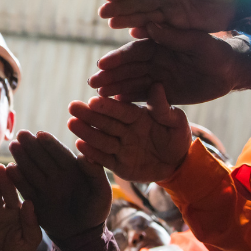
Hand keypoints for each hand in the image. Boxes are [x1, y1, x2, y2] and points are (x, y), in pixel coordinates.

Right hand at [6, 131, 110, 241]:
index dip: (50, 144)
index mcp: (72, 169)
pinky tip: (9, 170)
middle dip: (32, 146)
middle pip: (42, 158)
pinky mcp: (36, 201)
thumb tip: (84, 156)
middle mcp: (56, 175)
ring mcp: (45, 187)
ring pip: (32, 170)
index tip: (41, 134)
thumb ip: (95, 173)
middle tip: (21, 134)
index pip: (60, 154)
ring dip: (22, 158)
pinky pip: (25, 188)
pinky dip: (18, 180)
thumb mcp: (102, 192)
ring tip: (13, 146)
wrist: (83, 235)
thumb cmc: (95, 210)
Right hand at [68, 84, 191, 181]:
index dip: (107, 106)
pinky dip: (92, 153)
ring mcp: (120, 148)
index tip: (94, 100)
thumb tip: (157, 85)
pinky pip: (104, 159)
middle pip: (105, 122)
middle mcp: (125, 130)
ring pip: (101, 139)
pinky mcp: (118, 165)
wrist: (179, 165)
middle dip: (88, 115)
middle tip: (72, 107)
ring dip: (86, 131)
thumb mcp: (176, 121)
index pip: (120, 110)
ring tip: (71, 123)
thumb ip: (163, 107)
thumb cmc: (177, 138)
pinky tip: (80, 145)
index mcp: (137, 116)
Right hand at [87, 24, 250, 103]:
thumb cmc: (218, 52)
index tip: (102, 63)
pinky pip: (143, 96)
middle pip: (128, 68)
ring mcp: (158, 76)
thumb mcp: (198, 43)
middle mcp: (155, 59)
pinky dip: (129, 100)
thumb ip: (173, 37)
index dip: (118, 57)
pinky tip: (115, 104)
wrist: (233, 72)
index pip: (135, 50)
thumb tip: (149, 25)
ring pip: (132, 83)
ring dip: (115, 88)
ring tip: (98, 96)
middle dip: (110, 75)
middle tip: (93, 83)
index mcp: (160, 42)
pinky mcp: (164, 92)